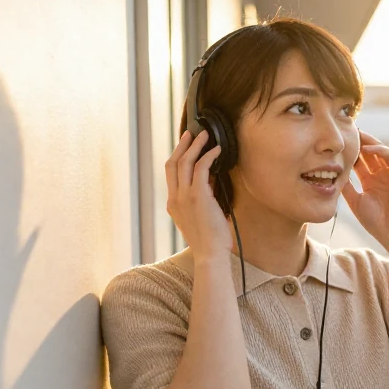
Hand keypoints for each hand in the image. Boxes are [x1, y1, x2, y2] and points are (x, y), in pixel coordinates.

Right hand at [166, 130, 230, 257]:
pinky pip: (201, 168)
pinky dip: (209, 156)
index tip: (186, 146)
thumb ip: (201, 197)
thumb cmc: (210, 240)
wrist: (210, 255)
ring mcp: (184, 197)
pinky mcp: (198, 196)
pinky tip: (217, 151)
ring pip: (185, 162)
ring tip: (205, 136)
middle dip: (182, 146)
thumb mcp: (200, 216)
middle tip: (192, 133)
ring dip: (195, 146)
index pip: (171, 174)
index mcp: (173, 204)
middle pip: (173, 164)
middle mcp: (174, 198)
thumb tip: (209, 178)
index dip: (178, 157)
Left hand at [341, 129, 388, 245]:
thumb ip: (346, 187)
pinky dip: (379, 150)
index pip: (360, 161)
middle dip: (359, 142)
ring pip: (380, 150)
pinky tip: (366, 148)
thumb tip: (334, 174)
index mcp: (370, 181)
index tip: (338, 144)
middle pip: (369, 153)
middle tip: (347, 131)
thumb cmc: (375, 221)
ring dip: (368, 141)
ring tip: (356, 134)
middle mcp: (381, 175)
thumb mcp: (355, 201)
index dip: (350, 152)